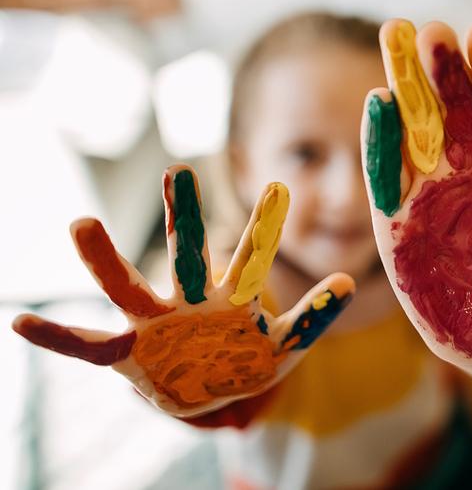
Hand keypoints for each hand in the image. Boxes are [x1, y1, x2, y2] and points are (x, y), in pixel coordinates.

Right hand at [12, 165, 355, 417]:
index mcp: (232, 297)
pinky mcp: (128, 355)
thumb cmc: (248, 363)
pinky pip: (86, 345)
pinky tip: (20, 321)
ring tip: (82, 223)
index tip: (280, 187)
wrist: (210, 395)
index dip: (266, 226)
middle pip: (187, 254)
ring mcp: (155, 325)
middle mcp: (190, 301)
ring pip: (127, 286)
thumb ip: (314, 318)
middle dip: (183, 218)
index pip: (252, 255)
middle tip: (178, 171)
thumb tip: (345, 280)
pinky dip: (56, 337)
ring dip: (105, 259)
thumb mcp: (285, 346)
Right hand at [361, 20, 471, 375]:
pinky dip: (381, 140)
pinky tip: (377, 102)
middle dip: (442, 65)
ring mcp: (430, 190)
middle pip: (454, 104)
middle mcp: (469, 167)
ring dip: (405, 83)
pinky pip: (386, 176)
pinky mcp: (397, 221)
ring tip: (393, 34)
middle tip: (429, 26)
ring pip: (416, 126)